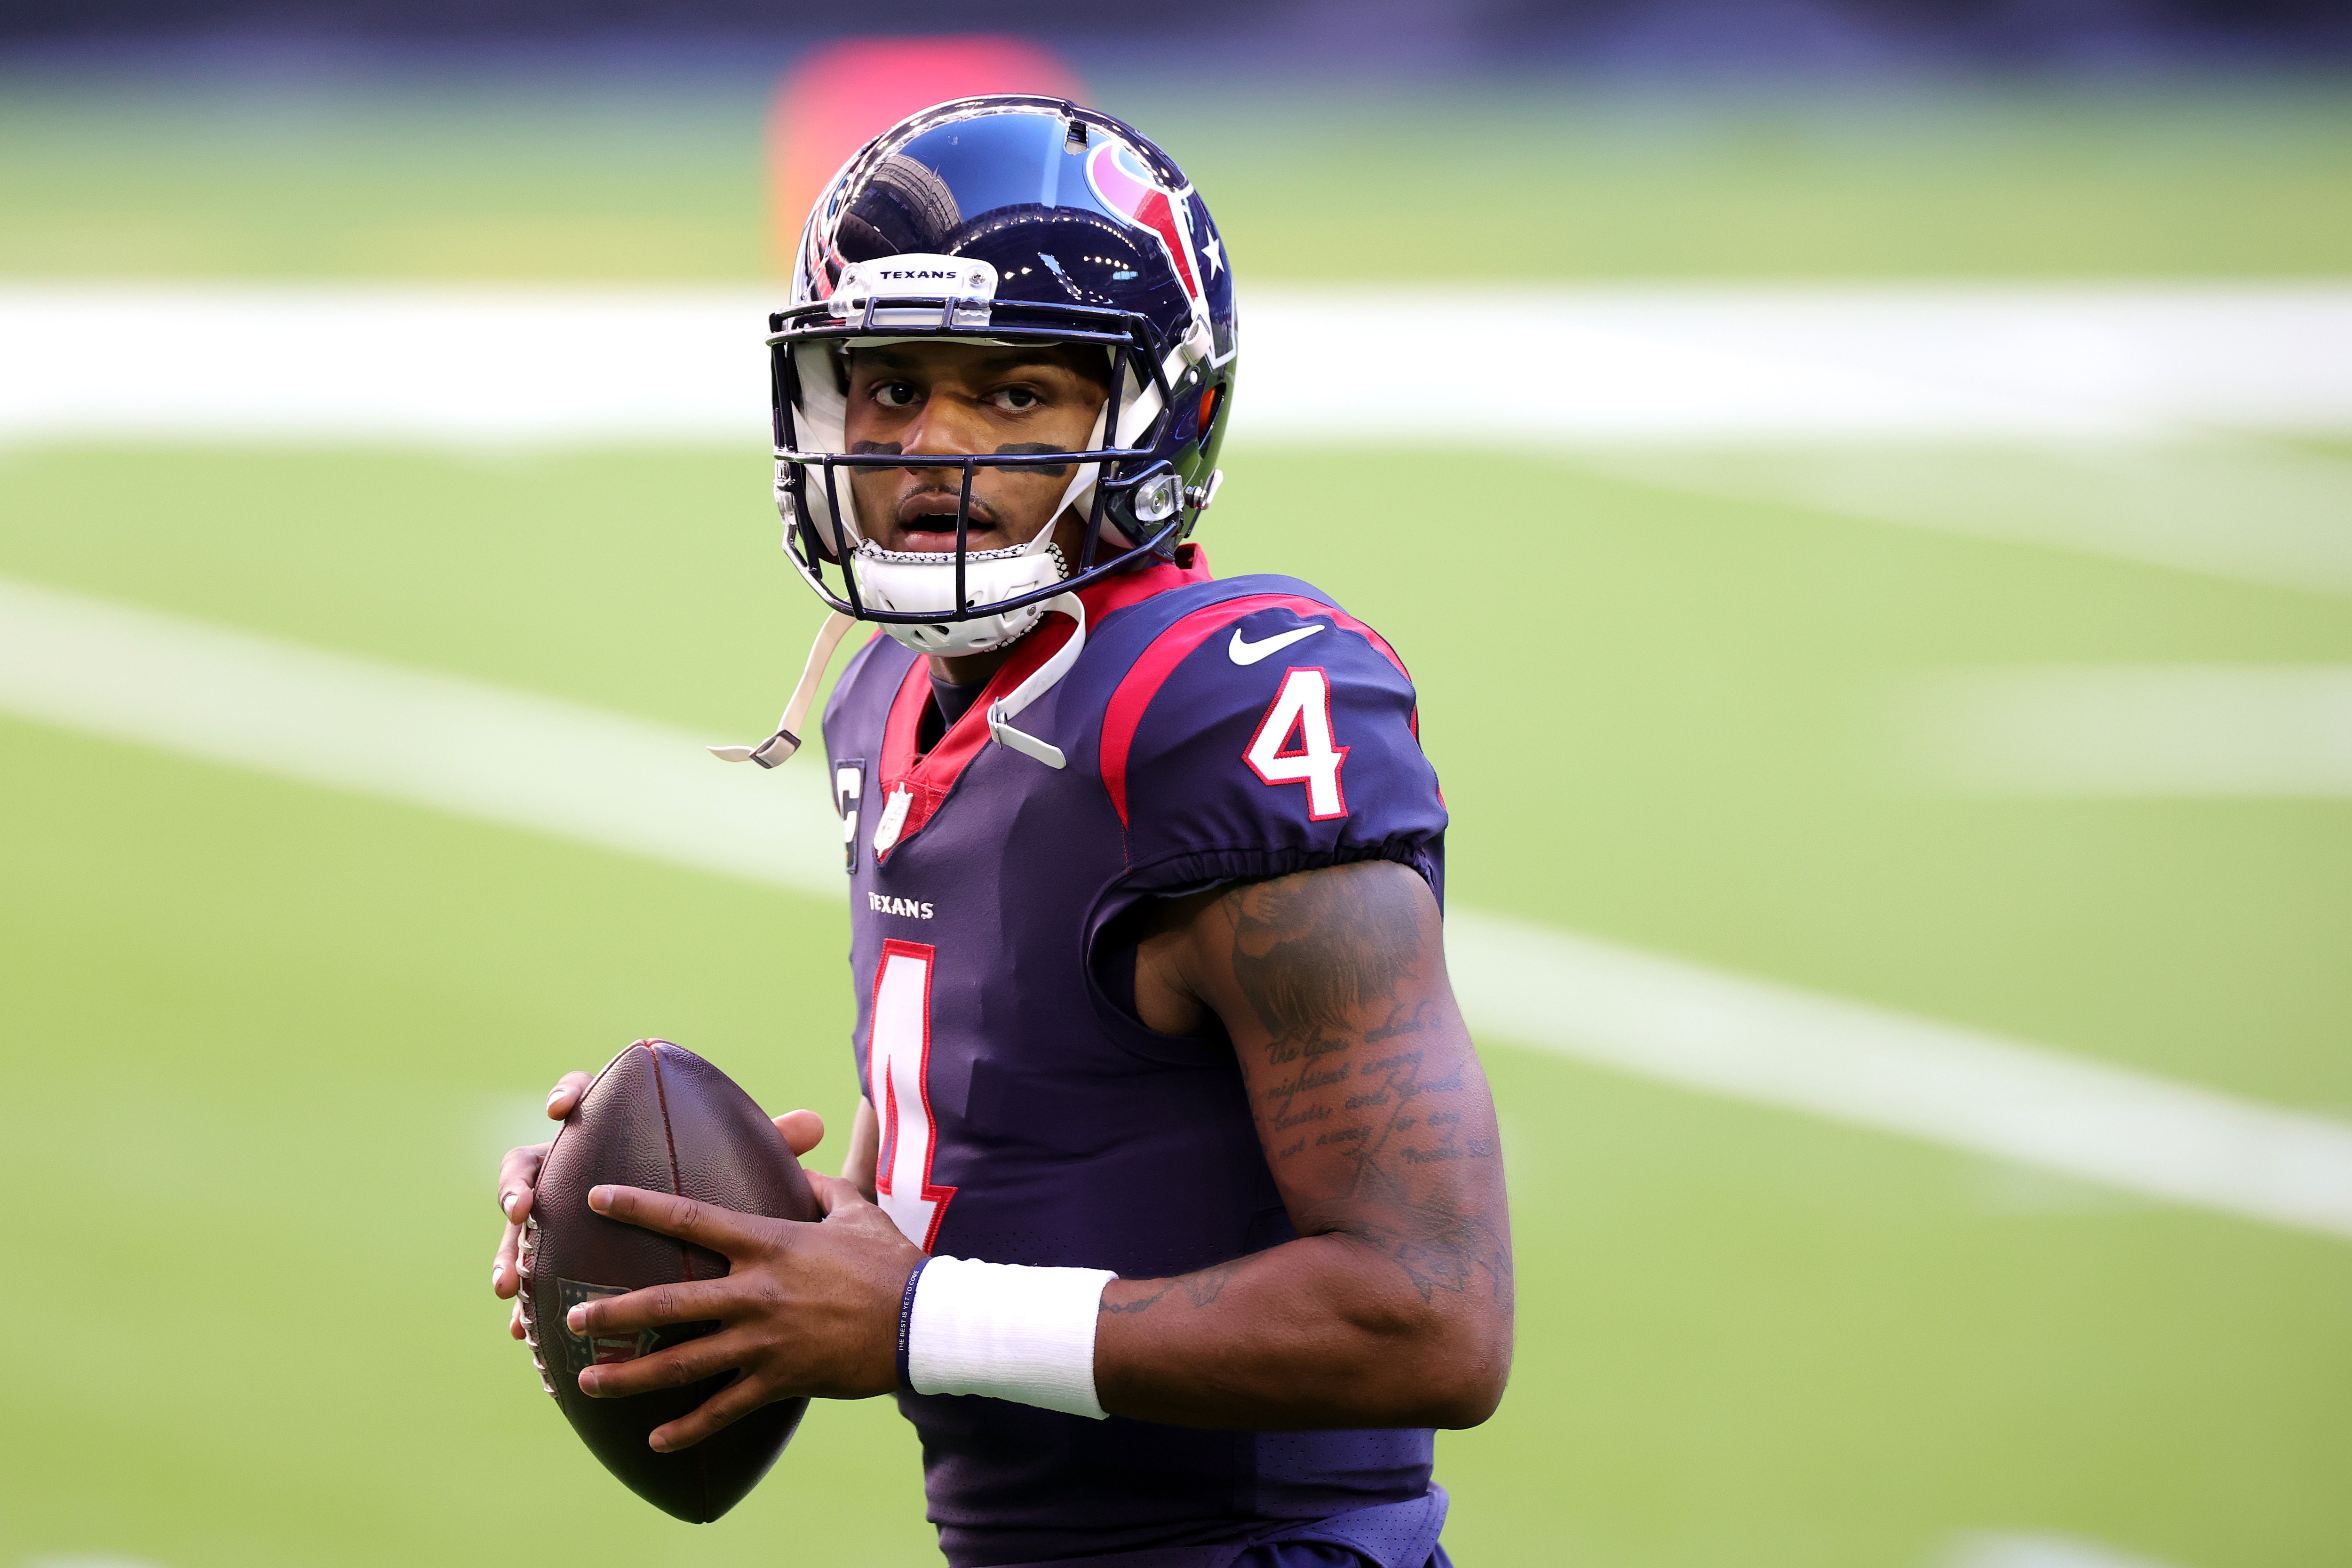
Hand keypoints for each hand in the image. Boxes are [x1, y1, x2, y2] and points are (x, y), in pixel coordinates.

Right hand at [488, 1068, 827, 1340]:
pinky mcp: (549, 1263)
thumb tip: (814, 1123)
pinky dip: (520, 1303)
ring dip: (508, 1251)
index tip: (564, 1108)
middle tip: (521, 1207)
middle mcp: (571, 1169)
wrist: (682, 1240)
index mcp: (609, 1132)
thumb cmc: (706, 1183)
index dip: (569, 1095)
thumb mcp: (735, 1167)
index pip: (583, 1099)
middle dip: (516, 1184)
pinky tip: (518, 1327)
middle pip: (530, 1165)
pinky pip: (526, 1280)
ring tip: (510, 1283)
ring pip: (517, 1229)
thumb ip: (764, 1145)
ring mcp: (553, 1218)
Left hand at [560, 1174, 920, 1451]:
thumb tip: (797, 1163)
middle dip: (614, 1312)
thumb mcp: (856, 1209)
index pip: (692, 1219)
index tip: (596, 1197)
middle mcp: (756, 1291)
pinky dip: (687, 1428)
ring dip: (631, 1375)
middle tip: (570, 1318)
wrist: (922, 1320)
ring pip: (683, 1361)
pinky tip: (654, 1441)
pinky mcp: (780, 1379)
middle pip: (669, 1300)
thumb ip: (820, 1185)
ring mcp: (764, 1340)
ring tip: (588, 1381)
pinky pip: (724, 1410)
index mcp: (769, 1243)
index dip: (640, 1205)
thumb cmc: (890, 1259)